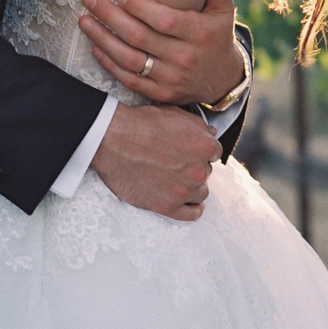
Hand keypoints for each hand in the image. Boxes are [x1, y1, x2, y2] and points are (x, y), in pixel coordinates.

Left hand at [79, 0, 245, 107]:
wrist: (222, 80)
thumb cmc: (218, 38)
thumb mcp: (224, 13)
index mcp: (199, 34)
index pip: (164, 20)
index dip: (139, 7)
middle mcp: (183, 57)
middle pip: (139, 37)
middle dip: (110, 17)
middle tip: (91, 0)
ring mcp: (170, 78)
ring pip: (129, 59)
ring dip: (103, 39)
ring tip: (85, 21)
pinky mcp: (160, 94)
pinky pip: (129, 79)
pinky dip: (110, 64)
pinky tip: (96, 47)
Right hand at [91, 102, 220, 218]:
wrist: (113, 141)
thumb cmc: (141, 125)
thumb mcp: (175, 115)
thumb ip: (199, 126)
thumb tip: (211, 133)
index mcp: (204, 146)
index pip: (214, 152)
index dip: (201, 151)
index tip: (191, 152)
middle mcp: (198, 170)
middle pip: (206, 172)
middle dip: (194, 167)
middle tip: (177, 163)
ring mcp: (184, 190)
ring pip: (201, 193)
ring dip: (193, 187)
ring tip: (180, 182)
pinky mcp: (167, 206)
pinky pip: (191, 214)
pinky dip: (193, 210)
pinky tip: (190, 205)